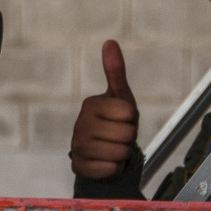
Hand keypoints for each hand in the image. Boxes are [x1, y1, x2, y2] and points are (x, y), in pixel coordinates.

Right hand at [69, 40, 139, 180]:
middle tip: (117, 137)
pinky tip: (105, 162)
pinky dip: (114, 169)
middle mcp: (80, 124)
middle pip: (127, 134)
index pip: (129, 113)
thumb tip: (110, 41)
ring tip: (112, 149)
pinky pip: (110, 169)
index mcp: (91, 104)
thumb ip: (115, 71)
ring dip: (122, 154)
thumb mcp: (119, 97)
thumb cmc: (113, 123)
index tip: (122, 120)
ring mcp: (77, 146)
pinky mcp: (79, 166)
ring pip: (120, 152)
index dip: (132, 119)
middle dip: (129, 138)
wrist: (101, 154)